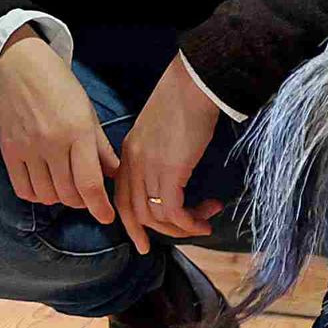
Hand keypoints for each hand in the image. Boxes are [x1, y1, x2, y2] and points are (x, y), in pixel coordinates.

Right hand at [0, 32, 115, 217]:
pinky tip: (44, 186)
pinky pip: (23, 189)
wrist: (17, 64)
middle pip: (69, 194)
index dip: (100, 207)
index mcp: (77, 131)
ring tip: (65, 187)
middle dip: (82, 202)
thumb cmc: (58, 84)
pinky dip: (37, 195)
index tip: (106, 217)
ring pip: (47, 196)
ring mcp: (27, 148)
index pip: (89, 183)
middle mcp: (52, 143)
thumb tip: (114, 174)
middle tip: (87, 195)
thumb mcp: (87, 110)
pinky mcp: (8, 151)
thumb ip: (100, 146)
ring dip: (60, 199)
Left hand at [114, 55, 227, 255]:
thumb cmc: (183, 103)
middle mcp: (133, 163)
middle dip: (156, 233)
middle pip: (134, 212)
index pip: (121, 197)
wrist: (193, 85)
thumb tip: (173, 176)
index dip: (131, 223)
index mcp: (128, 153)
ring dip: (183, 227)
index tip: (143, 242)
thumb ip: (157, 154)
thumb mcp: (161, 132)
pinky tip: (205, 218)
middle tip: (185, 238)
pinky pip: (173, 211)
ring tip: (205, 221)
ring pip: (155, 216)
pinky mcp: (169, 171)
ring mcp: (148, 168)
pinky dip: (189, 222)